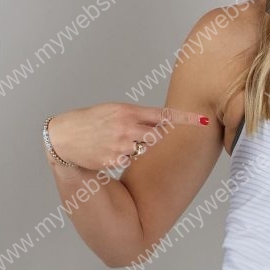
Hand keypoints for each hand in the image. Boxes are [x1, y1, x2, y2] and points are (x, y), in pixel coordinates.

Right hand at [46, 103, 210, 171]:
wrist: (65, 136)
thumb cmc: (93, 120)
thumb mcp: (116, 109)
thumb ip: (140, 115)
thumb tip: (163, 122)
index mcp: (129, 111)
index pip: (164, 115)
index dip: (187, 118)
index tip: (204, 120)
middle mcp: (127, 128)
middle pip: (157, 135)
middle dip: (153, 135)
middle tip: (135, 132)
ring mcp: (121, 145)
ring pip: (143, 149)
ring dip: (136, 146)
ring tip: (115, 140)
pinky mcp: (114, 160)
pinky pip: (129, 159)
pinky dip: (122, 156)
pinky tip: (108, 150)